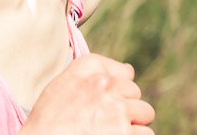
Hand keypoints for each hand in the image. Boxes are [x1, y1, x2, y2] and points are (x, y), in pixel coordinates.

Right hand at [20, 53, 154, 133]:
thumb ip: (96, 70)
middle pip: (135, 93)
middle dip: (125, 105)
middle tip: (104, 119)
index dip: (116, 90)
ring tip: (110, 131)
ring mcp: (117, 110)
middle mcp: (105, 85)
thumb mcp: (65, 82)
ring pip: (145, 113)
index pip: (124, 73)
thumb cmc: (51, 117)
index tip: (104, 101)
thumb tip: (130, 70)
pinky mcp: (125, 133)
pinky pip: (146, 134)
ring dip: (133, 124)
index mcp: (89, 68)